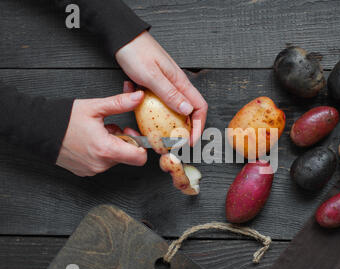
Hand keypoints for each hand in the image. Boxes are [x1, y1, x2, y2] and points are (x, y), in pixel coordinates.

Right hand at [56, 90, 146, 176]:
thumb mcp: (95, 107)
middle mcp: (100, 164)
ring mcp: (92, 170)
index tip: (132, 132)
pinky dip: (101, 152)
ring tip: (97, 132)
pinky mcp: (85, 171)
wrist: (37, 129)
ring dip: (112, 145)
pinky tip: (90, 141)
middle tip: (110, 127)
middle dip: (123, 140)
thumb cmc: (63, 119)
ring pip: (115, 158)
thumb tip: (138, 97)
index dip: (141, 144)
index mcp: (106, 150)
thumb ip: (120, 103)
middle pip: (127, 156)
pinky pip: (102, 162)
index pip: (139, 158)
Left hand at [115, 31, 207, 145]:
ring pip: (170, 108)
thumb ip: (170, 94)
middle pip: (187, 111)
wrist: (121, 37)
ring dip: (160, 119)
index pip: (199, 107)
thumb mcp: (152, 76)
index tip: (190, 141)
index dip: (198, 126)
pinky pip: (155, 101)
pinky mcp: (154, 85)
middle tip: (172, 142)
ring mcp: (165, 85)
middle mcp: (176, 85)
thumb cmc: (137, 52)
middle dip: (181, 129)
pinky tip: (134, 98)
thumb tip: (188, 111)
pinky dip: (146, 105)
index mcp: (180, 82)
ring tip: (150, 126)